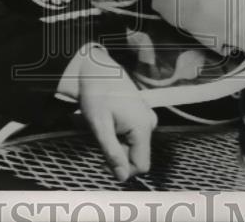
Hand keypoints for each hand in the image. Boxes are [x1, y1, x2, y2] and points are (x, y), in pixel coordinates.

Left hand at [78, 49, 157, 182]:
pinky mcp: (141, 113)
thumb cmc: (96, 94)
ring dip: (118, 143)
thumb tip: (123, 177)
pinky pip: (133, 134)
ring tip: (104, 126)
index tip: (104, 158)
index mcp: (143, 126)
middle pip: (136, 155)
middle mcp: (150, 122)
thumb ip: (112, 152)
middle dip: (118, 153)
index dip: (123, 167)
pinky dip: (120, 134)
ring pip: (134, 145)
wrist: (94, 68)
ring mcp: (147, 116)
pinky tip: (109, 120)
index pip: (142, 165)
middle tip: (100, 137)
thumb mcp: (99, 126)